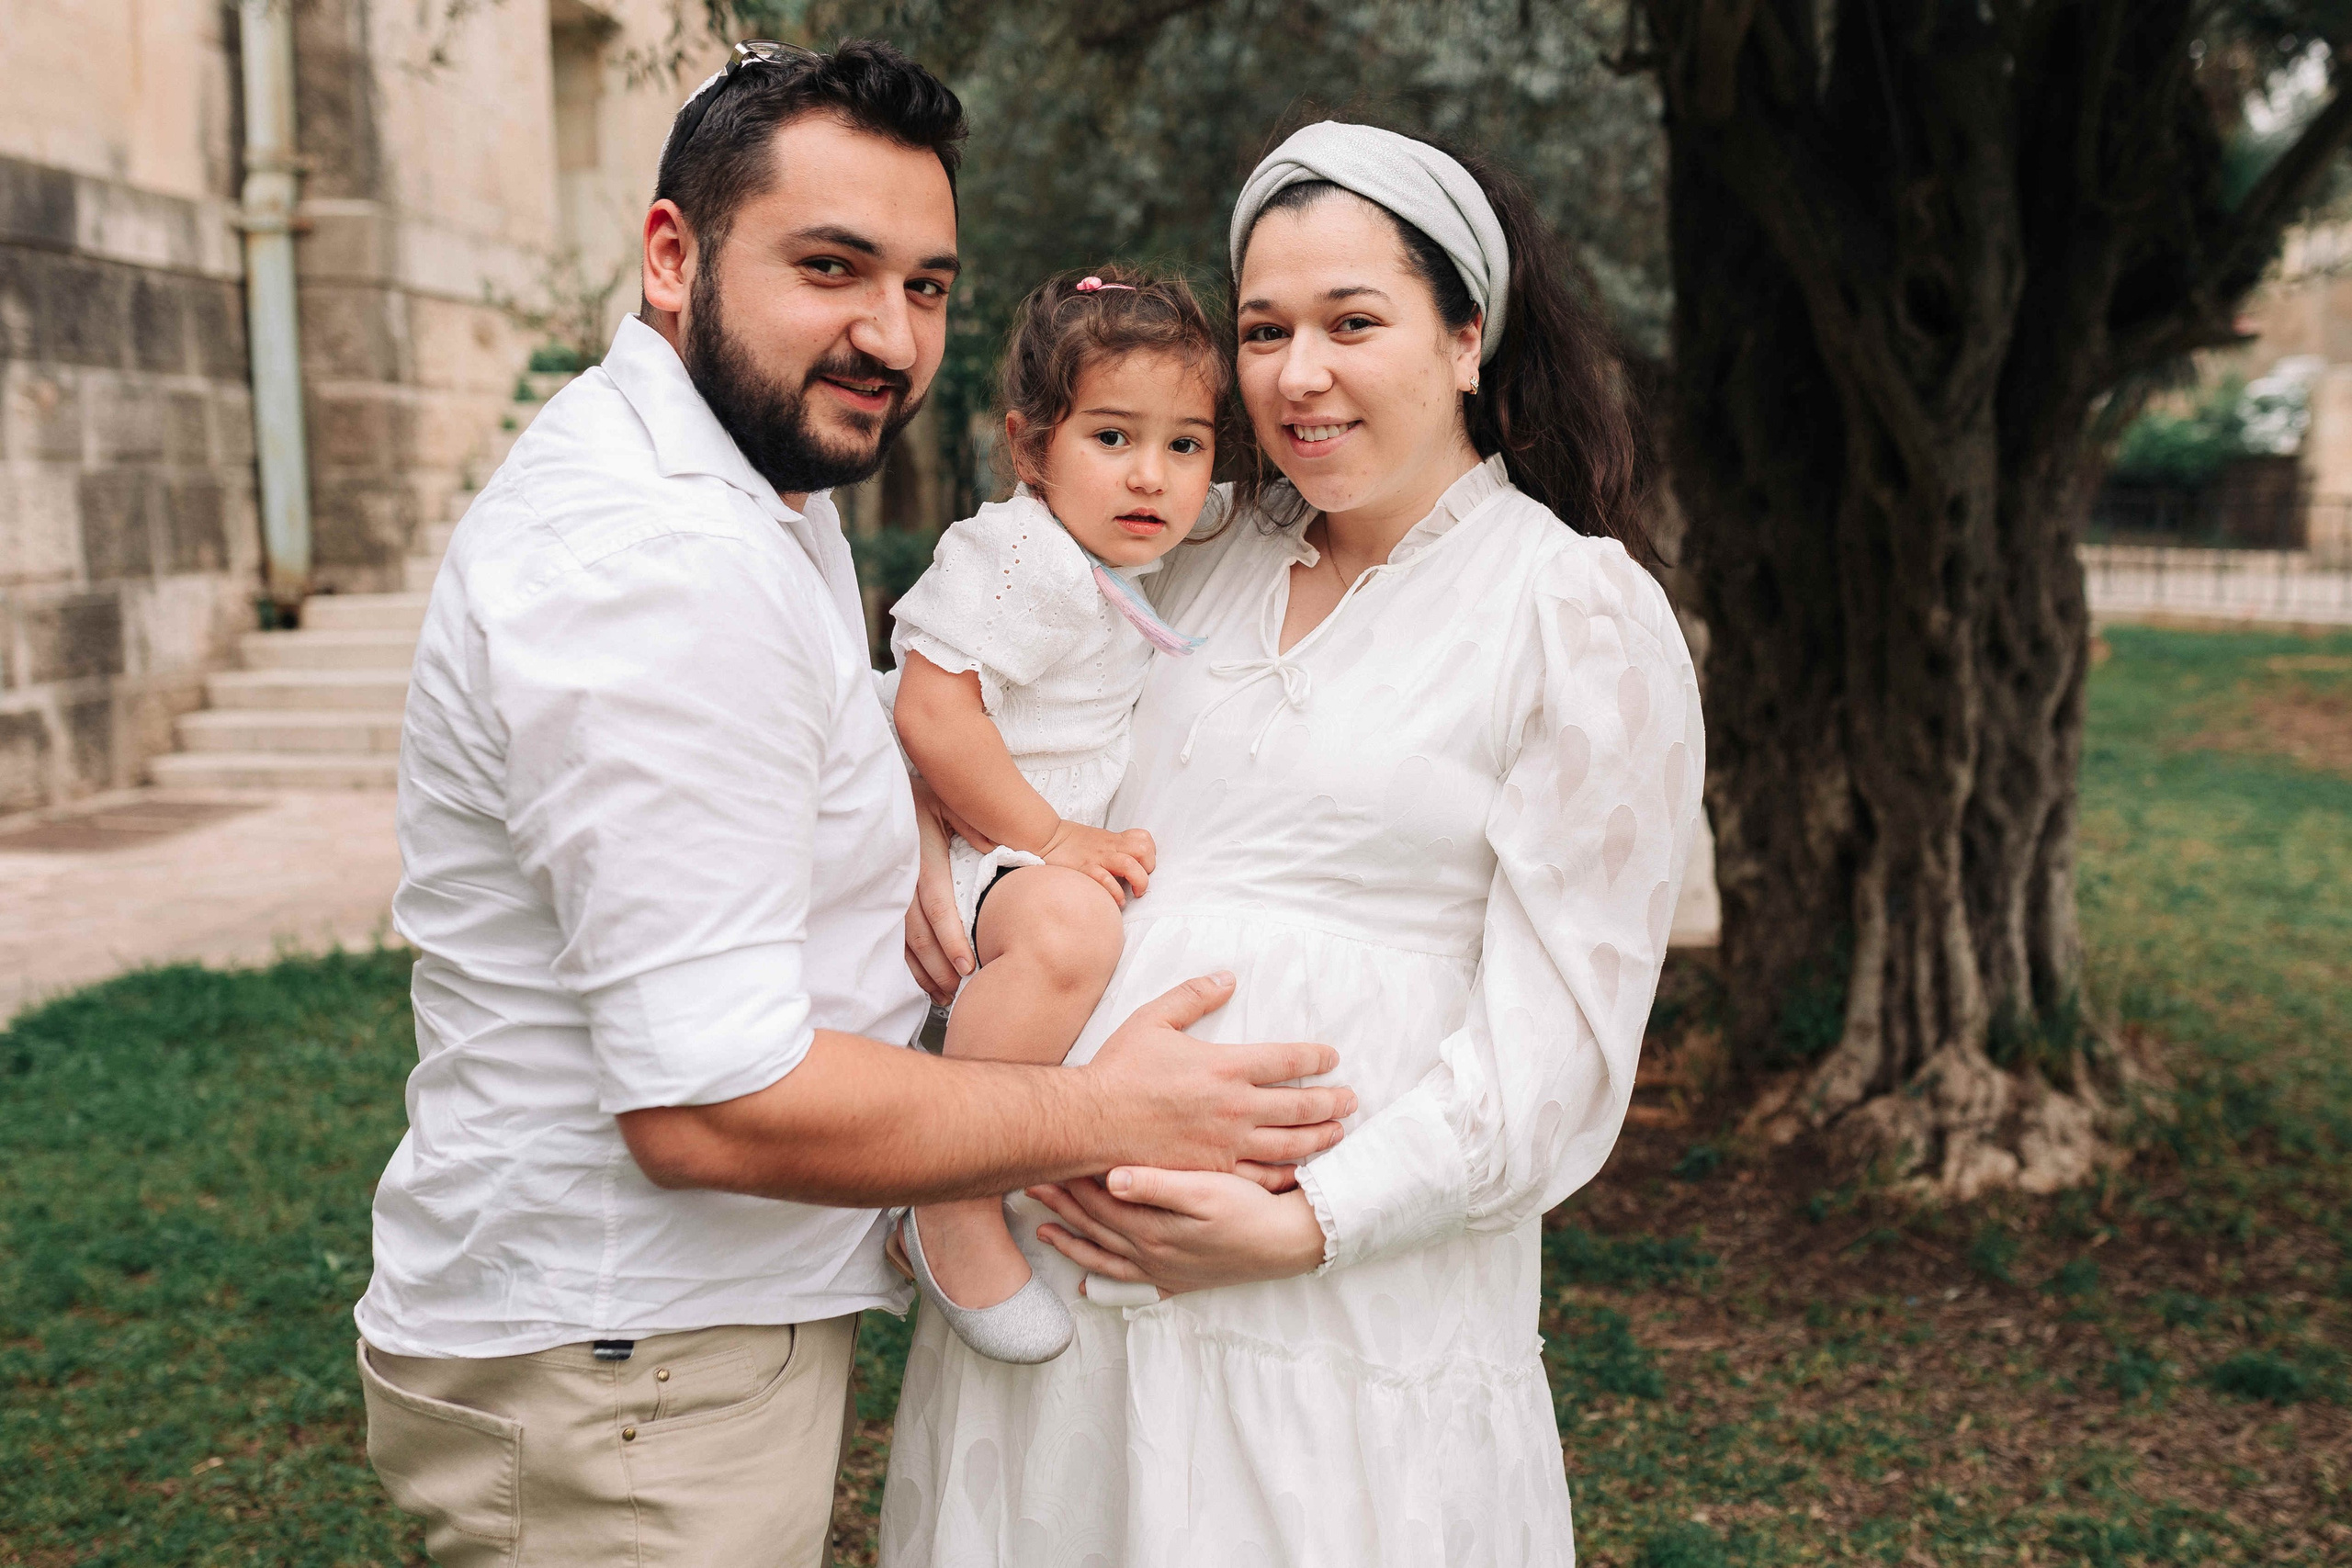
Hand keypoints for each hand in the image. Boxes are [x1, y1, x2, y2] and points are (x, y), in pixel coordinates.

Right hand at [903, 778, 976, 1004]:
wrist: (891, 787)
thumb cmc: (933, 791)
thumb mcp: (954, 799)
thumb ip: (974, 824)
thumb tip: (994, 850)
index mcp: (920, 852)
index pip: (936, 904)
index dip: (951, 938)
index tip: (967, 966)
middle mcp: (901, 873)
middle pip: (916, 931)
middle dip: (937, 966)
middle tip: (958, 991)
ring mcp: (888, 885)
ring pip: (902, 938)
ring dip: (922, 970)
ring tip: (943, 994)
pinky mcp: (883, 893)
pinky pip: (893, 933)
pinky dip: (908, 960)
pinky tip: (923, 978)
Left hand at [1026, 1167, 1326, 1295]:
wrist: (1287, 1243)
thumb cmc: (1250, 1209)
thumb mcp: (1206, 1190)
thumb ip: (1156, 1184)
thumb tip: (1109, 1177)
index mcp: (1153, 1229)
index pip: (1099, 1202)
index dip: (1071, 1181)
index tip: (1046, 1160)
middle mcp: (1150, 1255)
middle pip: (1094, 1228)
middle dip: (1061, 1206)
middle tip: (1030, 1186)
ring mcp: (1162, 1271)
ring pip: (1104, 1258)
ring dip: (1073, 1242)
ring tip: (1044, 1231)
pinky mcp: (1178, 1279)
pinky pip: (1129, 1285)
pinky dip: (1105, 1283)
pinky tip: (1089, 1286)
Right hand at [1040, 820, 1155, 905]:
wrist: (1048, 837)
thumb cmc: (1074, 844)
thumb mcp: (1100, 841)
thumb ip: (1116, 850)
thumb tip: (1130, 871)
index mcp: (1115, 840)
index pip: (1144, 839)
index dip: (1150, 854)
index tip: (1144, 867)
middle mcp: (1110, 847)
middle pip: (1143, 849)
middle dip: (1149, 868)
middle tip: (1140, 882)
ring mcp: (1098, 858)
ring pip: (1129, 865)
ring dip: (1137, 882)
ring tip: (1133, 894)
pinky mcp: (1085, 869)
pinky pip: (1106, 880)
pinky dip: (1115, 893)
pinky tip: (1115, 901)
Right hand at [1079, 973, 1353, 1169]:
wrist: (1090, 1123)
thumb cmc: (1119, 1070)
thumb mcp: (1153, 1019)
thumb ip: (1193, 995)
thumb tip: (1227, 977)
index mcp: (1225, 1067)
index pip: (1287, 1061)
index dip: (1315, 1058)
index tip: (1331, 1058)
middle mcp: (1235, 1107)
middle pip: (1299, 1106)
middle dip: (1331, 1102)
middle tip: (1351, 1099)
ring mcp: (1226, 1145)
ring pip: (1288, 1144)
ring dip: (1319, 1138)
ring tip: (1338, 1133)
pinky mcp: (1212, 1173)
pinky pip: (1261, 1177)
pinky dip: (1287, 1174)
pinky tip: (1300, 1173)